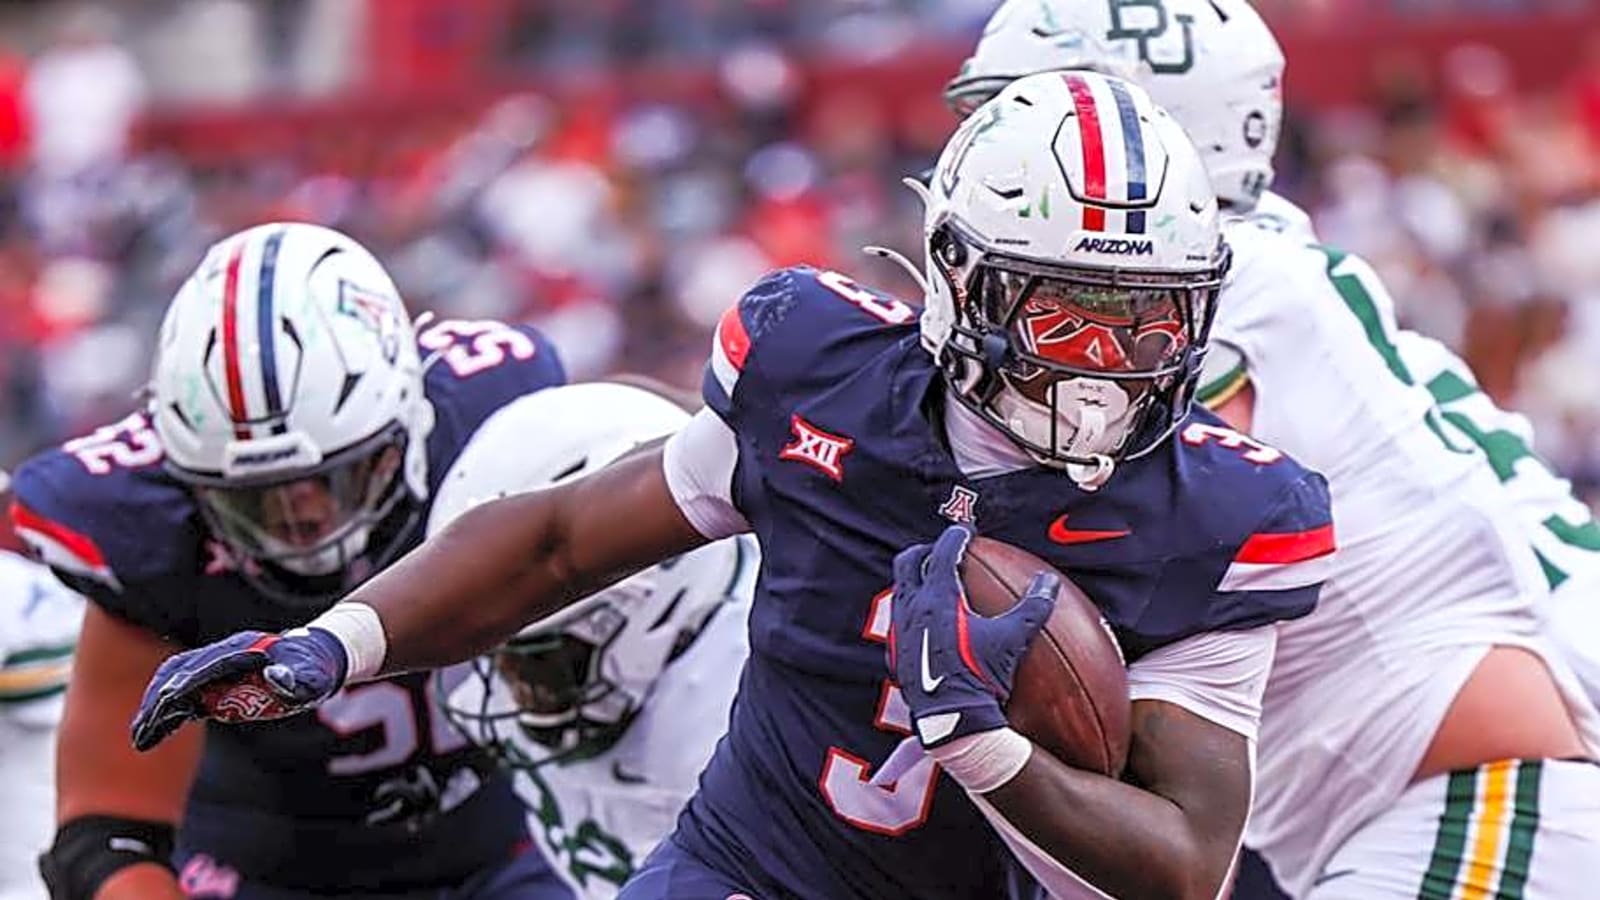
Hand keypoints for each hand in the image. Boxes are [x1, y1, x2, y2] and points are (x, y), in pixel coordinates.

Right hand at [130, 628, 347, 751]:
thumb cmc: (315, 669)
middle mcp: (225, 653)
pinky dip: (168, 710)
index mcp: (243, 650)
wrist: (319, 656)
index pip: (204, 668)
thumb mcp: (312, 676)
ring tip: (141, 737)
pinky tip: (156, 731)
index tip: (162, 712)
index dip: (182, 689)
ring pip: (175, 680)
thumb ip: (296, 677)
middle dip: (158, 701)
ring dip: (156, 706)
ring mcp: (219, 664)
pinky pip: (186, 692)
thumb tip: (275, 675)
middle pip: (179, 672)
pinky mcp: (219, 679)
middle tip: (141, 734)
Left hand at [888, 525, 1056, 747]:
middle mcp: (912, 607)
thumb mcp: (1011, 641)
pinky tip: (929, 624)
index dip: (957, 536)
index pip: (943, 551)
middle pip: (909, 561)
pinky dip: (912, 611)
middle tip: (945, 551)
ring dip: (916, 580)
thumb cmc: (981, 678)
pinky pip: (899, 620)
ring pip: (900, 590)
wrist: (952, 721)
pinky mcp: (895, 652)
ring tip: (935, 583)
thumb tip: (1049, 583)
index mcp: (938, 597)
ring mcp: (900, 630)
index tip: (967, 532)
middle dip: (926, 550)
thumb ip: (1032, 608)